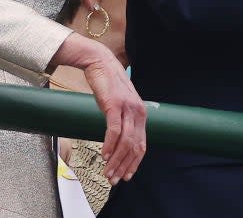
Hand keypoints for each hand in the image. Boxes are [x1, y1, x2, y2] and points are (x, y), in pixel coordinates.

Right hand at [83, 51, 147, 183]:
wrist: (100, 63)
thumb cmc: (108, 85)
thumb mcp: (119, 105)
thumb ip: (123, 120)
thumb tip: (118, 141)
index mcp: (141, 114)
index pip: (142, 144)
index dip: (134, 163)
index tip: (126, 176)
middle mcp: (138, 112)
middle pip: (134, 146)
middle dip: (124, 166)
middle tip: (113, 179)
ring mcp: (127, 108)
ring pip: (125, 141)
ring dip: (115, 160)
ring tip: (107, 172)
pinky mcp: (114, 105)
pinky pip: (114, 130)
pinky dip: (109, 145)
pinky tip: (104, 155)